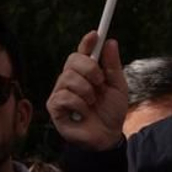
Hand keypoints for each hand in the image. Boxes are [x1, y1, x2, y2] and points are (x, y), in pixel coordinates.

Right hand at [46, 31, 128, 149]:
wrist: (107, 137)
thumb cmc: (111, 112)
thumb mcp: (117, 87)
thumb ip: (112, 66)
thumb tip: (110, 42)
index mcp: (85, 73)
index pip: (82, 52)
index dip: (87, 42)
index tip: (95, 34)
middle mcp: (70, 79)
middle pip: (72, 60)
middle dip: (90, 69)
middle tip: (100, 82)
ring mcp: (60, 92)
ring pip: (68, 78)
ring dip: (86, 91)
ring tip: (92, 103)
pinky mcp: (54, 106)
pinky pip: (65, 96)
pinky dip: (79, 105)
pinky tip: (83, 113)